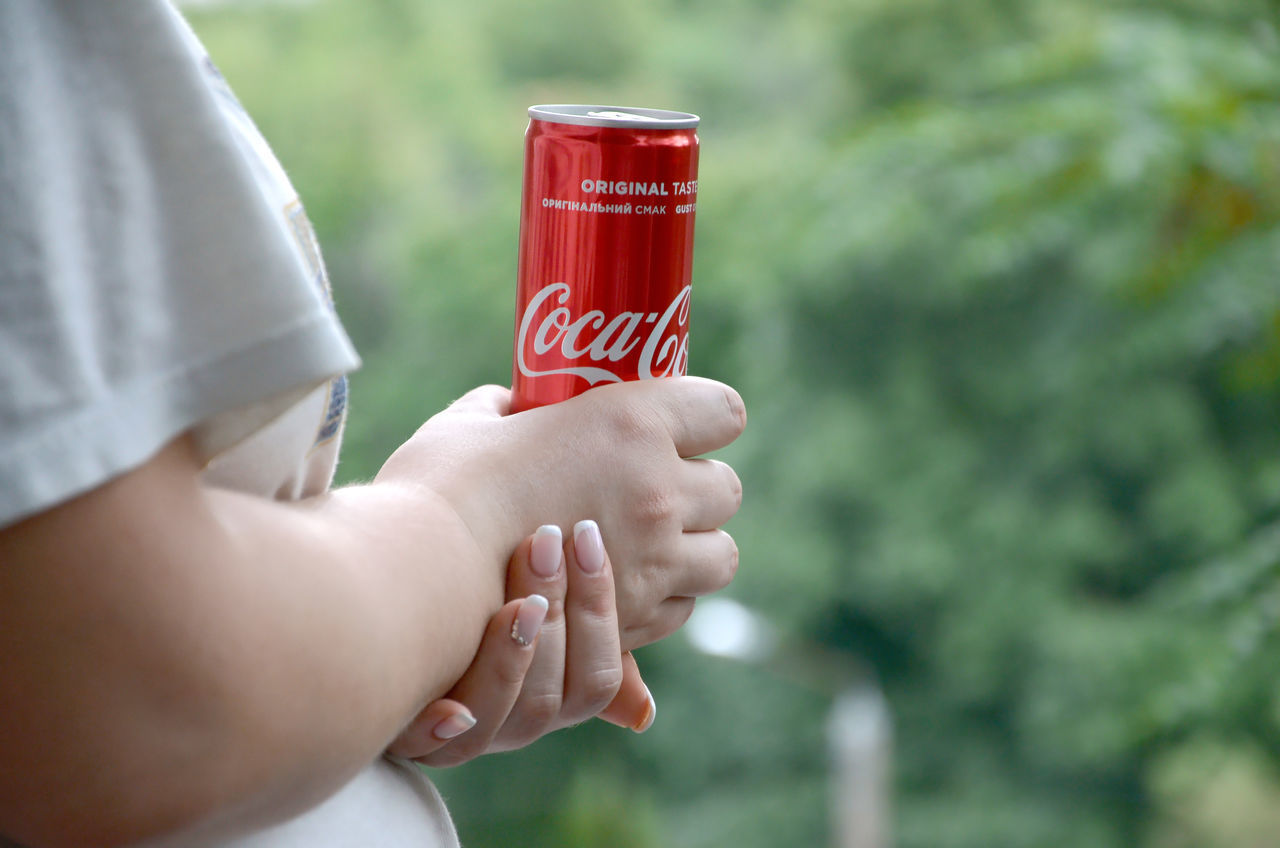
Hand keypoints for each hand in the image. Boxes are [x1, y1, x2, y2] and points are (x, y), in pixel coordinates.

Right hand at [375, 377, 745, 651]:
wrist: (418, 578)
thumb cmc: (439, 487)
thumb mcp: (471, 425)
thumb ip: (505, 410)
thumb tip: (510, 406)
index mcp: (631, 423)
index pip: (724, 411)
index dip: (706, 417)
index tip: (685, 422)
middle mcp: (658, 492)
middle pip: (727, 489)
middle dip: (699, 488)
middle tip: (655, 488)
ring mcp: (654, 561)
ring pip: (722, 556)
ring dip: (695, 548)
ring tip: (652, 545)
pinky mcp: (635, 620)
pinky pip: (682, 607)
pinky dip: (665, 597)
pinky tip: (625, 587)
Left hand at [387, 521, 654, 765]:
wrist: (367, 608)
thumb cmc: (464, 590)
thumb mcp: (529, 605)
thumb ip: (582, 627)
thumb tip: (644, 711)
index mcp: (548, 695)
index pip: (595, 679)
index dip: (597, 612)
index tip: (586, 536)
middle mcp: (508, 723)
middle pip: (554, 696)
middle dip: (557, 615)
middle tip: (544, 539)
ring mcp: (459, 733)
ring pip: (505, 717)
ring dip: (512, 657)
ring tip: (510, 598)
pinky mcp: (403, 733)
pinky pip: (429, 744)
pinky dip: (442, 723)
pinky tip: (448, 703)